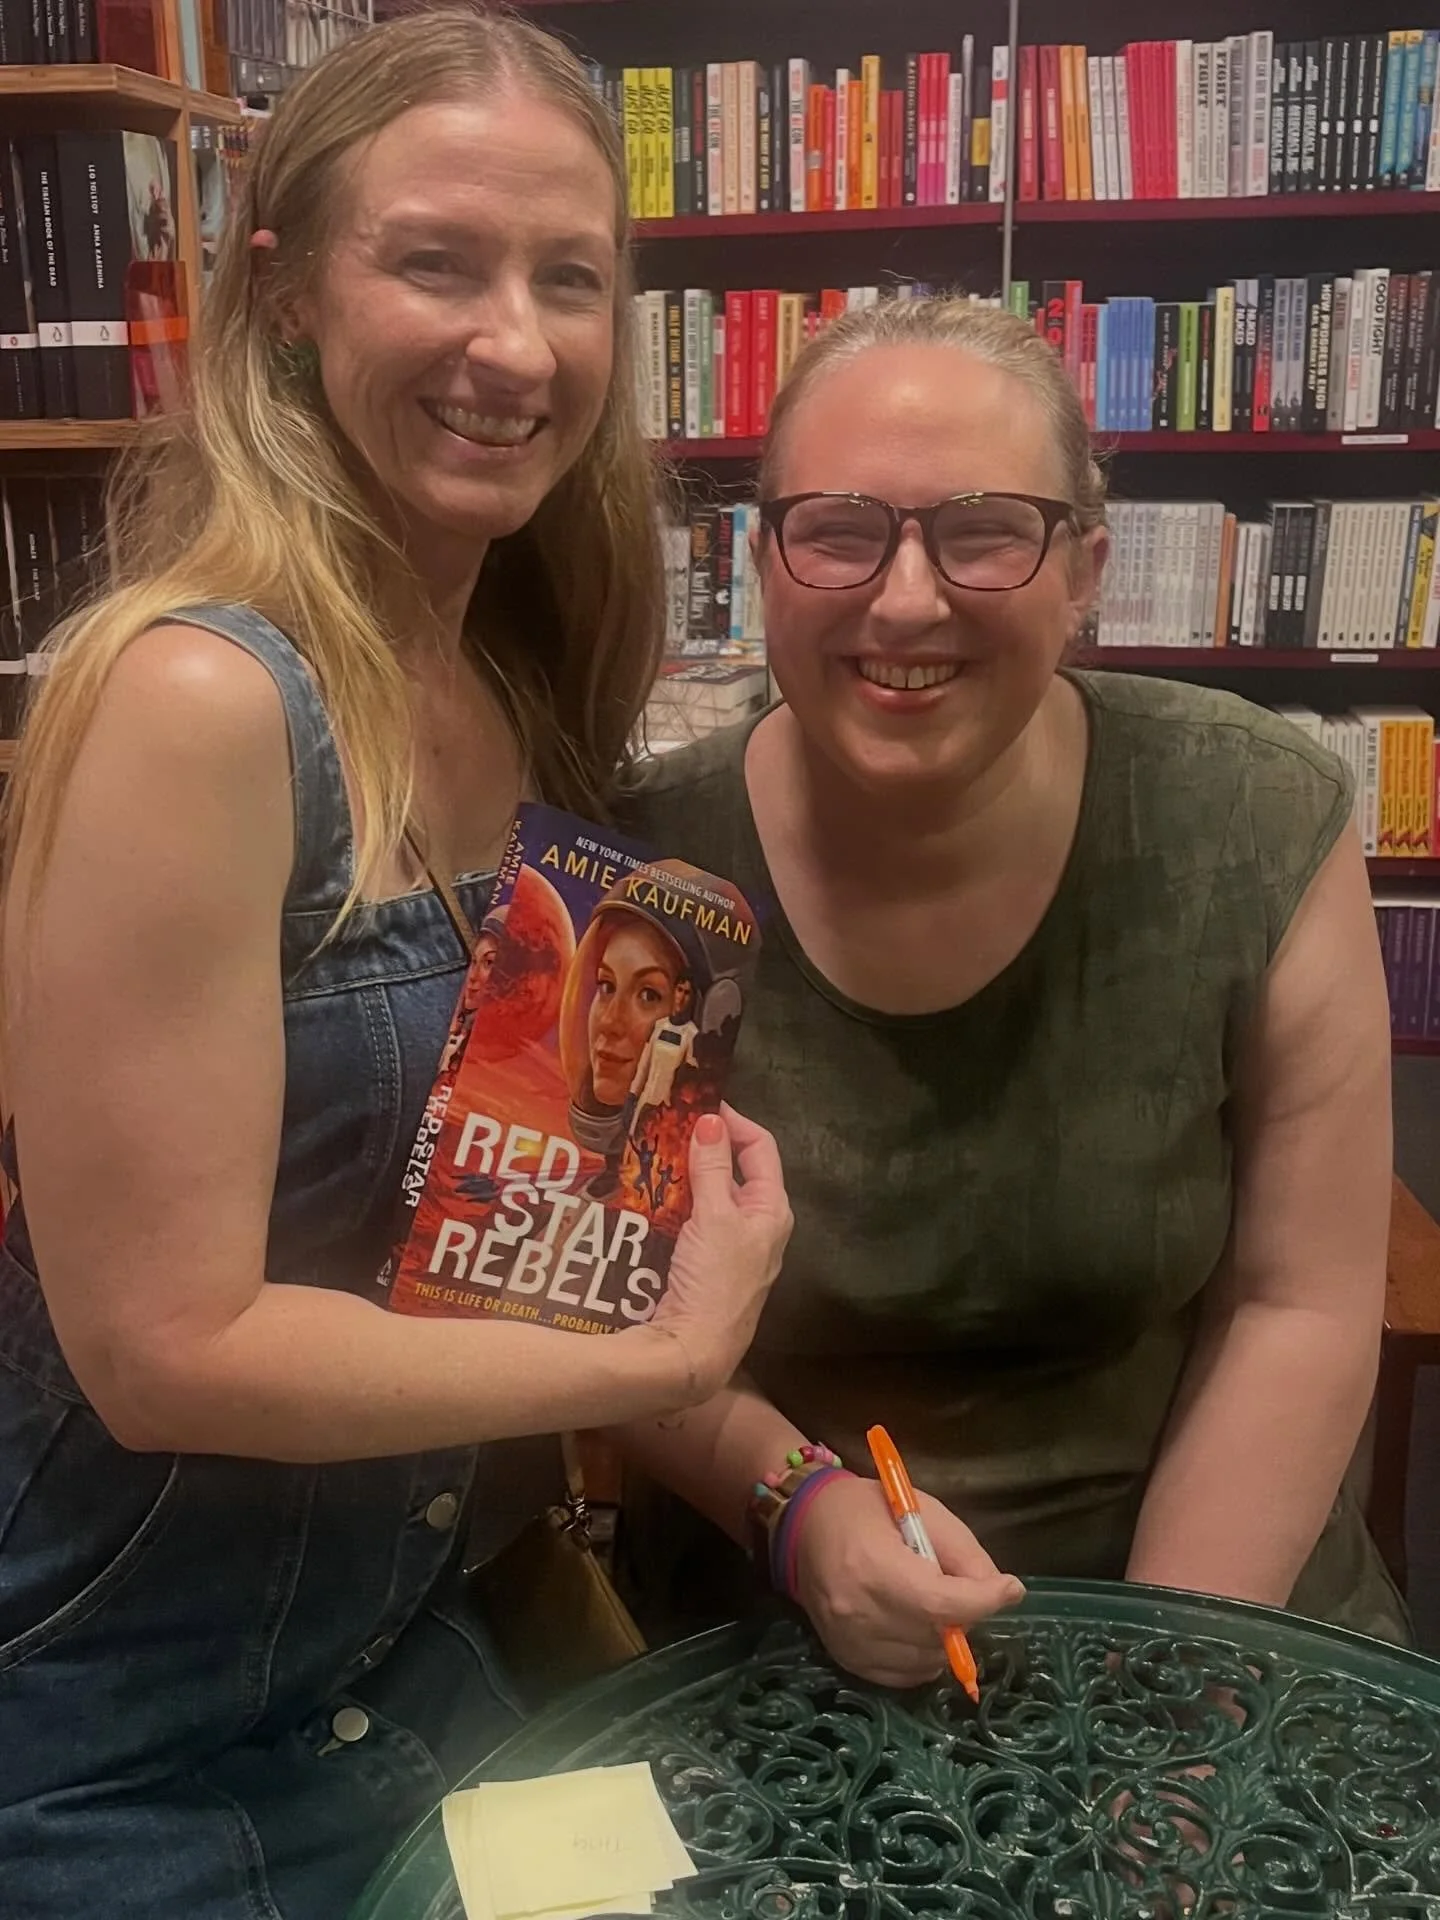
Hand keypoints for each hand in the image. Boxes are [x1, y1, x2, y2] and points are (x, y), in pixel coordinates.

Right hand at [649, 1106, 791, 1401]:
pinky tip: (650, 1193)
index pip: (761, 1147)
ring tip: (653, 1151)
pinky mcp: (705, 1263)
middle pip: (735, 1169)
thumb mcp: (713, 1216)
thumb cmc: (714, 1280)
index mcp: (772, 1209)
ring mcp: (731, 1245)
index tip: (699, 1103)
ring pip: (710, 1194)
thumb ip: (711, 1167)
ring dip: (686, 1173)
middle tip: (668, 1125)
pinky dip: (675, 1200)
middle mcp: (757, 1225)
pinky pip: (693, 1218)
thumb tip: (711, 1119)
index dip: (734, 1121)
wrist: (694, 1350)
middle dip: (704, 1145)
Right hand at [791, 1474, 1023, 1687]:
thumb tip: (1001, 1591)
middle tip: (960, 1588)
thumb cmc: (867, 1509)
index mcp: (876, 1568)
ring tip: (931, 1604)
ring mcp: (849, 1642)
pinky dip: (923, 1657)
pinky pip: (904, 1676)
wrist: (805, 1524)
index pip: (940, 1604)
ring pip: (927, 1660)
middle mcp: (859, 1612)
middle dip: (964, 1613)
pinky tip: (917, 1626)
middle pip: (938, 1634)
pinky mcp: (846, 1658)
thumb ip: (964, 1552)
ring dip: (944, 1637)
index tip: (1009, 1589)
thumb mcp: (921, 1511)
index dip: (983, 1601)